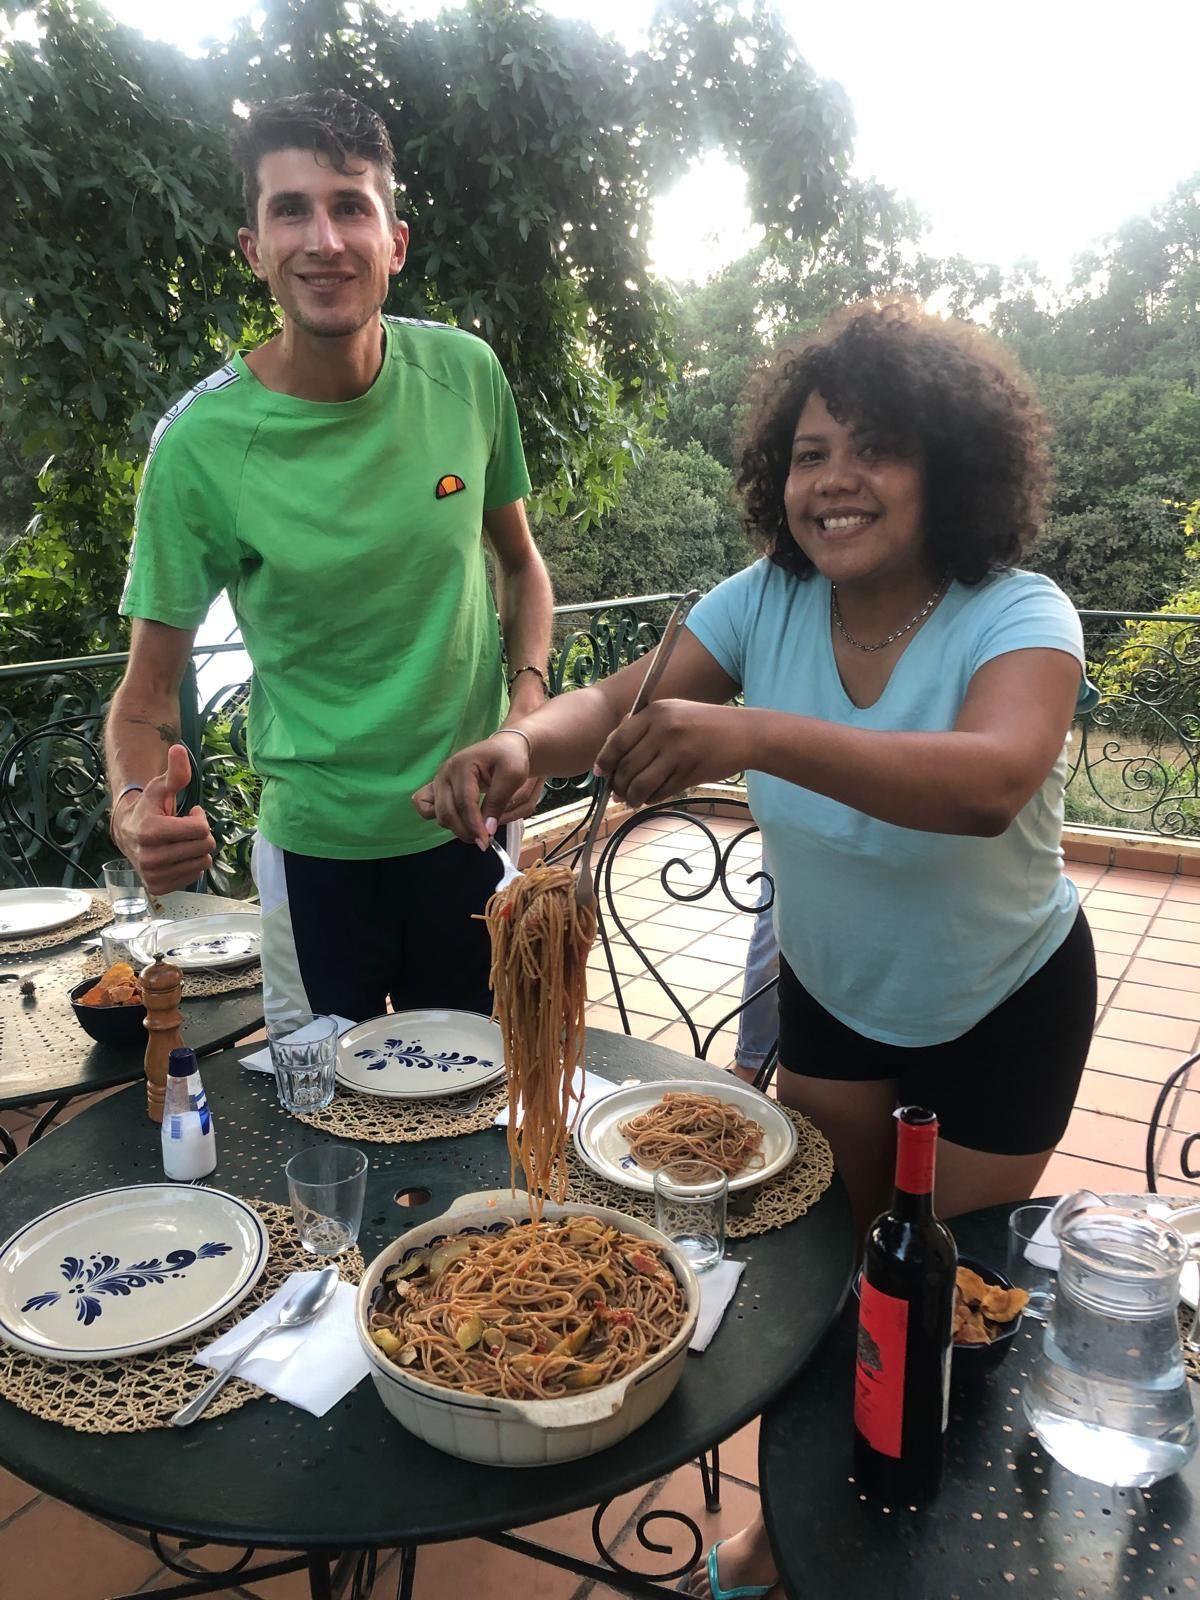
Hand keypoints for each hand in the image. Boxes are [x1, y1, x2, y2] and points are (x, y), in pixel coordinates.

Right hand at [110, 743, 214, 894]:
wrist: (127, 832)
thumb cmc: (149, 807)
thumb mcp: (161, 787)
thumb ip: (175, 772)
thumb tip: (178, 749)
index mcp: (150, 832)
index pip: (200, 829)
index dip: (199, 818)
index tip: (188, 814)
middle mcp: (149, 858)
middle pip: (204, 847)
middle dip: (200, 834)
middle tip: (184, 828)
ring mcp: (153, 875)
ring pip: (202, 863)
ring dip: (196, 850)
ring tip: (179, 841)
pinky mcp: (158, 887)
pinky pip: (194, 876)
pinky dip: (190, 864)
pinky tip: (176, 854)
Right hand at [412, 733, 532, 848]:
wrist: (504, 748)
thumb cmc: (510, 758)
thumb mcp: (513, 775)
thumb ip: (499, 800)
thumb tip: (487, 829)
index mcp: (463, 765)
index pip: (464, 802)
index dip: (474, 825)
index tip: (485, 842)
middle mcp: (445, 773)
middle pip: (447, 811)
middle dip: (465, 831)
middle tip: (483, 841)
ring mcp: (438, 780)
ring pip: (437, 813)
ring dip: (455, 827)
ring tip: (476, 830)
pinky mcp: (436, 787)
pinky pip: (423, 805)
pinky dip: (435, 817)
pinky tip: (456, 820)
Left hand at [595, 701, 745, 806]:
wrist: (744, 734)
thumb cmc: (704, 724)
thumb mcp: (672, 712)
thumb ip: (641, 727)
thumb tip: (609, 755)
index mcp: (655, 712)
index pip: (617, 741)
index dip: (604, 761)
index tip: (600, 774)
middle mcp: (664, 730)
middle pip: (625, 766)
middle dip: (617, 785)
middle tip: (616, 793)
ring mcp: (677, 752)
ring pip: (639, 784)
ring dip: (631, 797)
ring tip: (631, 800)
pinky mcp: (689, 772)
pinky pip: (660, 792)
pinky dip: (651, 799)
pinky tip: (651, 797)